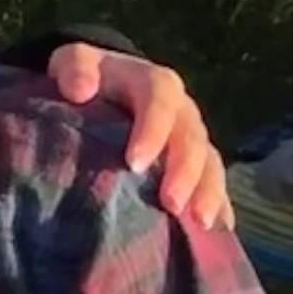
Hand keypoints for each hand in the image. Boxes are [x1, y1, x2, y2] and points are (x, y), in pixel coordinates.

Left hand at [39, 42, 231, 231]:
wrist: (98, 89)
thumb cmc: (84, 80)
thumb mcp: (73, 63)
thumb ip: (74, 68)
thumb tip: (79, 89)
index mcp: (154, 84)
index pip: (159, 102)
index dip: (152, 131)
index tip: (134, 164)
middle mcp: (181, 111)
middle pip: (191, 138)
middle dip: (185, 172)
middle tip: (171, 203)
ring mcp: (192, 138)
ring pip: (210, 163)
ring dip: (208, 192)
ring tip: (200, 222)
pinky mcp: (197, 163)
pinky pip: (214, 183)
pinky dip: (219, 205)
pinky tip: (217, 230)